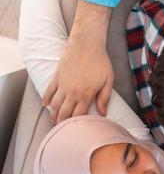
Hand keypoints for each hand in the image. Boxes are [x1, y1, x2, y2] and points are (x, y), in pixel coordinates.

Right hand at [43, 1, 112, 122]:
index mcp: (86, 94)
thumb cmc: (100, 61)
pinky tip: (45, 105)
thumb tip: (103, 113)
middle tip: (61, 129)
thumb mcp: (108, 79)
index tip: (76, 130)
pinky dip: (45, 100)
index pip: (78, 116)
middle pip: (63, 113)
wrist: (87, 43)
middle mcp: (72, 92)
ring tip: (53, 120)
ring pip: (54, 105)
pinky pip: (48, 91)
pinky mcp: (56, 76)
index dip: (76, 125)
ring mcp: (62, 85)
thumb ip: (105, 97)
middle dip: (62, 123)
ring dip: (52, 115)